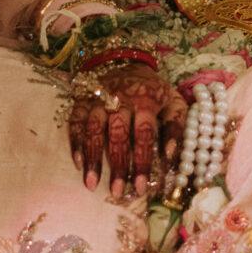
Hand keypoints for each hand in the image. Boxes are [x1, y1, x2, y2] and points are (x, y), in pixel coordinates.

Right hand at [67, 66, 189, 201]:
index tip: (141, 188)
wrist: (125, 60)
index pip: (144, 134)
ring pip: (94, 130)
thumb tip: (170, 155)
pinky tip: (78, 164)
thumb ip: (176, 127)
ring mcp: (98, 99)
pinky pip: (75, 122)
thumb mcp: (173, 101)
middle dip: (118, 165)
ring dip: (93, 158)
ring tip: (92, 184)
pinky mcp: (81, 100)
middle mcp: (120, 100)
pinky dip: (75, 142)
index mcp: (145, 100)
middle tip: (117, 192)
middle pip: (118, 135)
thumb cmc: (153, 90)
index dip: (142, 161)